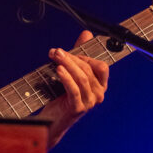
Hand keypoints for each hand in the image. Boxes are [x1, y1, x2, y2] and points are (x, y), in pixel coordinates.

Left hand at [41, 30, 108, 146]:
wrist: (51, 119)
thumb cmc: (61, 95)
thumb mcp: (70, 72)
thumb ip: (79, 54)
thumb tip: (87, 33)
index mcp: (100, 86)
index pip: (101, 67)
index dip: (86, 57)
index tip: (70, 52)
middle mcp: (98, 94)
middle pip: (88, 70)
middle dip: (71, 58)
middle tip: (57, 51)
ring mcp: (89, 102)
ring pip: (82, 78)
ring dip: (67, 64)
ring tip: (55, 56)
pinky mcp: (78, 108)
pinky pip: (74, 89)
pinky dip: (66, 78)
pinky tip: (58, 69)